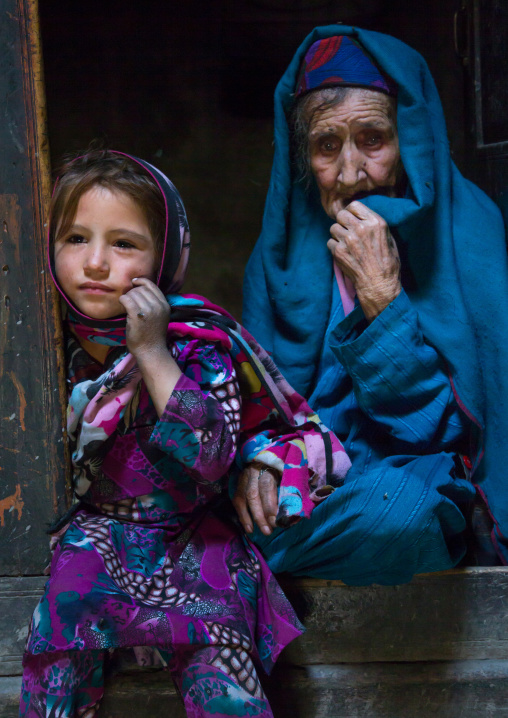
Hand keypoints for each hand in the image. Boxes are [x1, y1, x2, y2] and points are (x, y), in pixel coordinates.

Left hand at [118, 277, 170, 357]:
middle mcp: (158, 305)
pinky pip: (126, 300)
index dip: (141, 281)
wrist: (151, 351)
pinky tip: (122, 305)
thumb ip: (154, 304)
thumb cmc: (153, 335)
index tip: (134, 283)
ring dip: (127, 298)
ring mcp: (148, 310)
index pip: (152, 285)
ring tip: (126, 306)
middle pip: (141, 289)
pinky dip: (122, 300)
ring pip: (133, 294)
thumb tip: (139, 290)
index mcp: (164, 305)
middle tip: (129, 301)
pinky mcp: (137, 315)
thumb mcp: (160, 316)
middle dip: (132, 293)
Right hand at [232, 464, 278, 534]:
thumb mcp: (284, 475)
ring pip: (242, 498)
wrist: (262, 457)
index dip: (270, 507)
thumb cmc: (278, 469)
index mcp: (267, 469)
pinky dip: (241, 514)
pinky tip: (247, 526)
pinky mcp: (237, 484)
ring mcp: (243, 478)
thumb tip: (289, 512)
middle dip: (259, 515)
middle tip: (267, 531)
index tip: (276, 522)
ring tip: (252, 531)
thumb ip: (285, 491)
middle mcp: (252, 473)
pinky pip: (236, 500)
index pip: (267, 488)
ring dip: (247, 517)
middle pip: (253, 495)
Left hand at [327, 201, 400, 321]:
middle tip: (346, 230)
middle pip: (341, 214)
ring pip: (333, 228)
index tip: (352, 218)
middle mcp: (360, 228)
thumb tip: (362, 217)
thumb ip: (374, 225)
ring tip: (345, 243)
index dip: (351, 212)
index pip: (354, 205)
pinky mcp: (338, 251)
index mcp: (375, 222)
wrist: (378, 284)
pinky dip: (334, 247)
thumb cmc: (387, 263)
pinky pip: (329, 242)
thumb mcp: (388, 238)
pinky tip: (343, 253)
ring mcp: (348, 240)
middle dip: (342, 221)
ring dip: (337, 234)